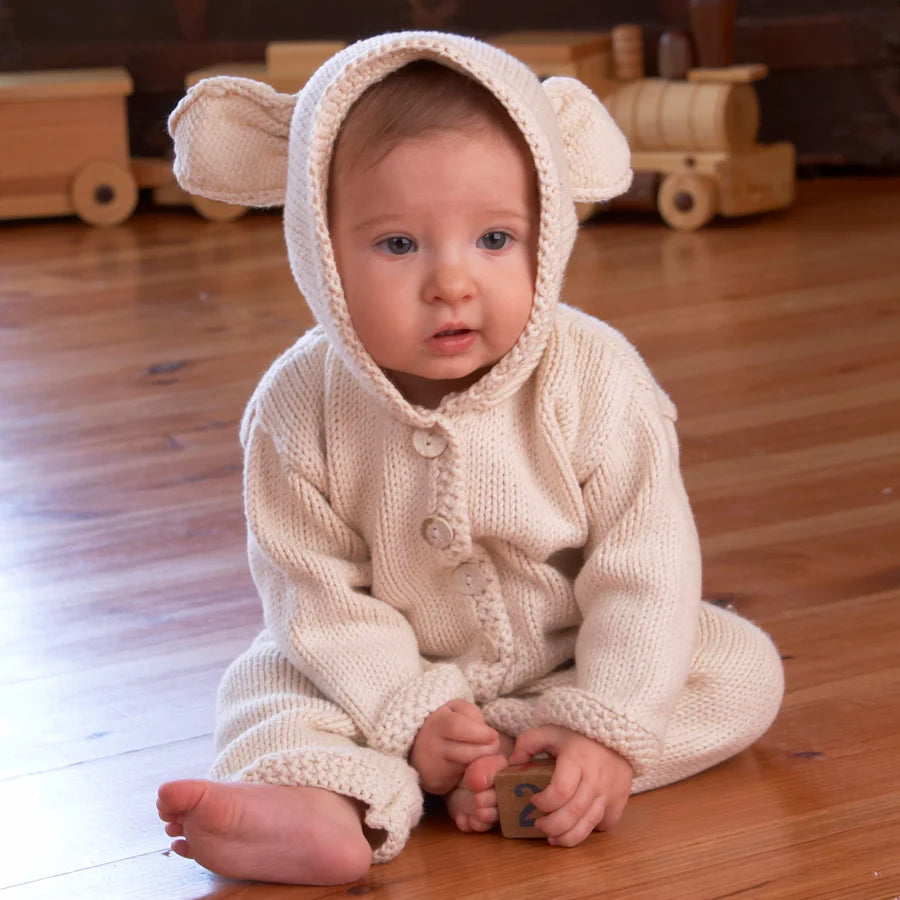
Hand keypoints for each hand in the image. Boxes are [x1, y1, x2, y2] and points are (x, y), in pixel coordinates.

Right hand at [410, 699, 499, 794]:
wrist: (417, 745)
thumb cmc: (443, 723)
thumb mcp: (456, 708)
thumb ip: (471, 713)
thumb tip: (487, 734)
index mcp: (437, 723)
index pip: (457, 727)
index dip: (479, 732)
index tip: (494, 735)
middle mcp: (431, 746)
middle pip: (467, 752)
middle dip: (487, 750)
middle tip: (493, 745)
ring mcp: (433, 767)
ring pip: (467, 767)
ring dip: (480, 761)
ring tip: (478, 752)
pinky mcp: (437, 783)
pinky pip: (462, 779)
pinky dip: (470, 772)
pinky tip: (466, 763)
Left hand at [508, 725, 632, 846]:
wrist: (617, 731)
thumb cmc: (579, 734)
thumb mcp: (552, 730)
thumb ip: (529, 742)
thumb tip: (513, 761)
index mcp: (577, 758)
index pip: (560, 791)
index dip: (544, 802)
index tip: (533, 800)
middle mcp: (595, 777)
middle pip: (573, 813)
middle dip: (552, 826)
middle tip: (538, 825)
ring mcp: (610, 791)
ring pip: (589, 823)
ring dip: (568, 837)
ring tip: (553, 838)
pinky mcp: (620, 800)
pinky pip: (605, 823)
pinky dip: (591, 830)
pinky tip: (577, 827)